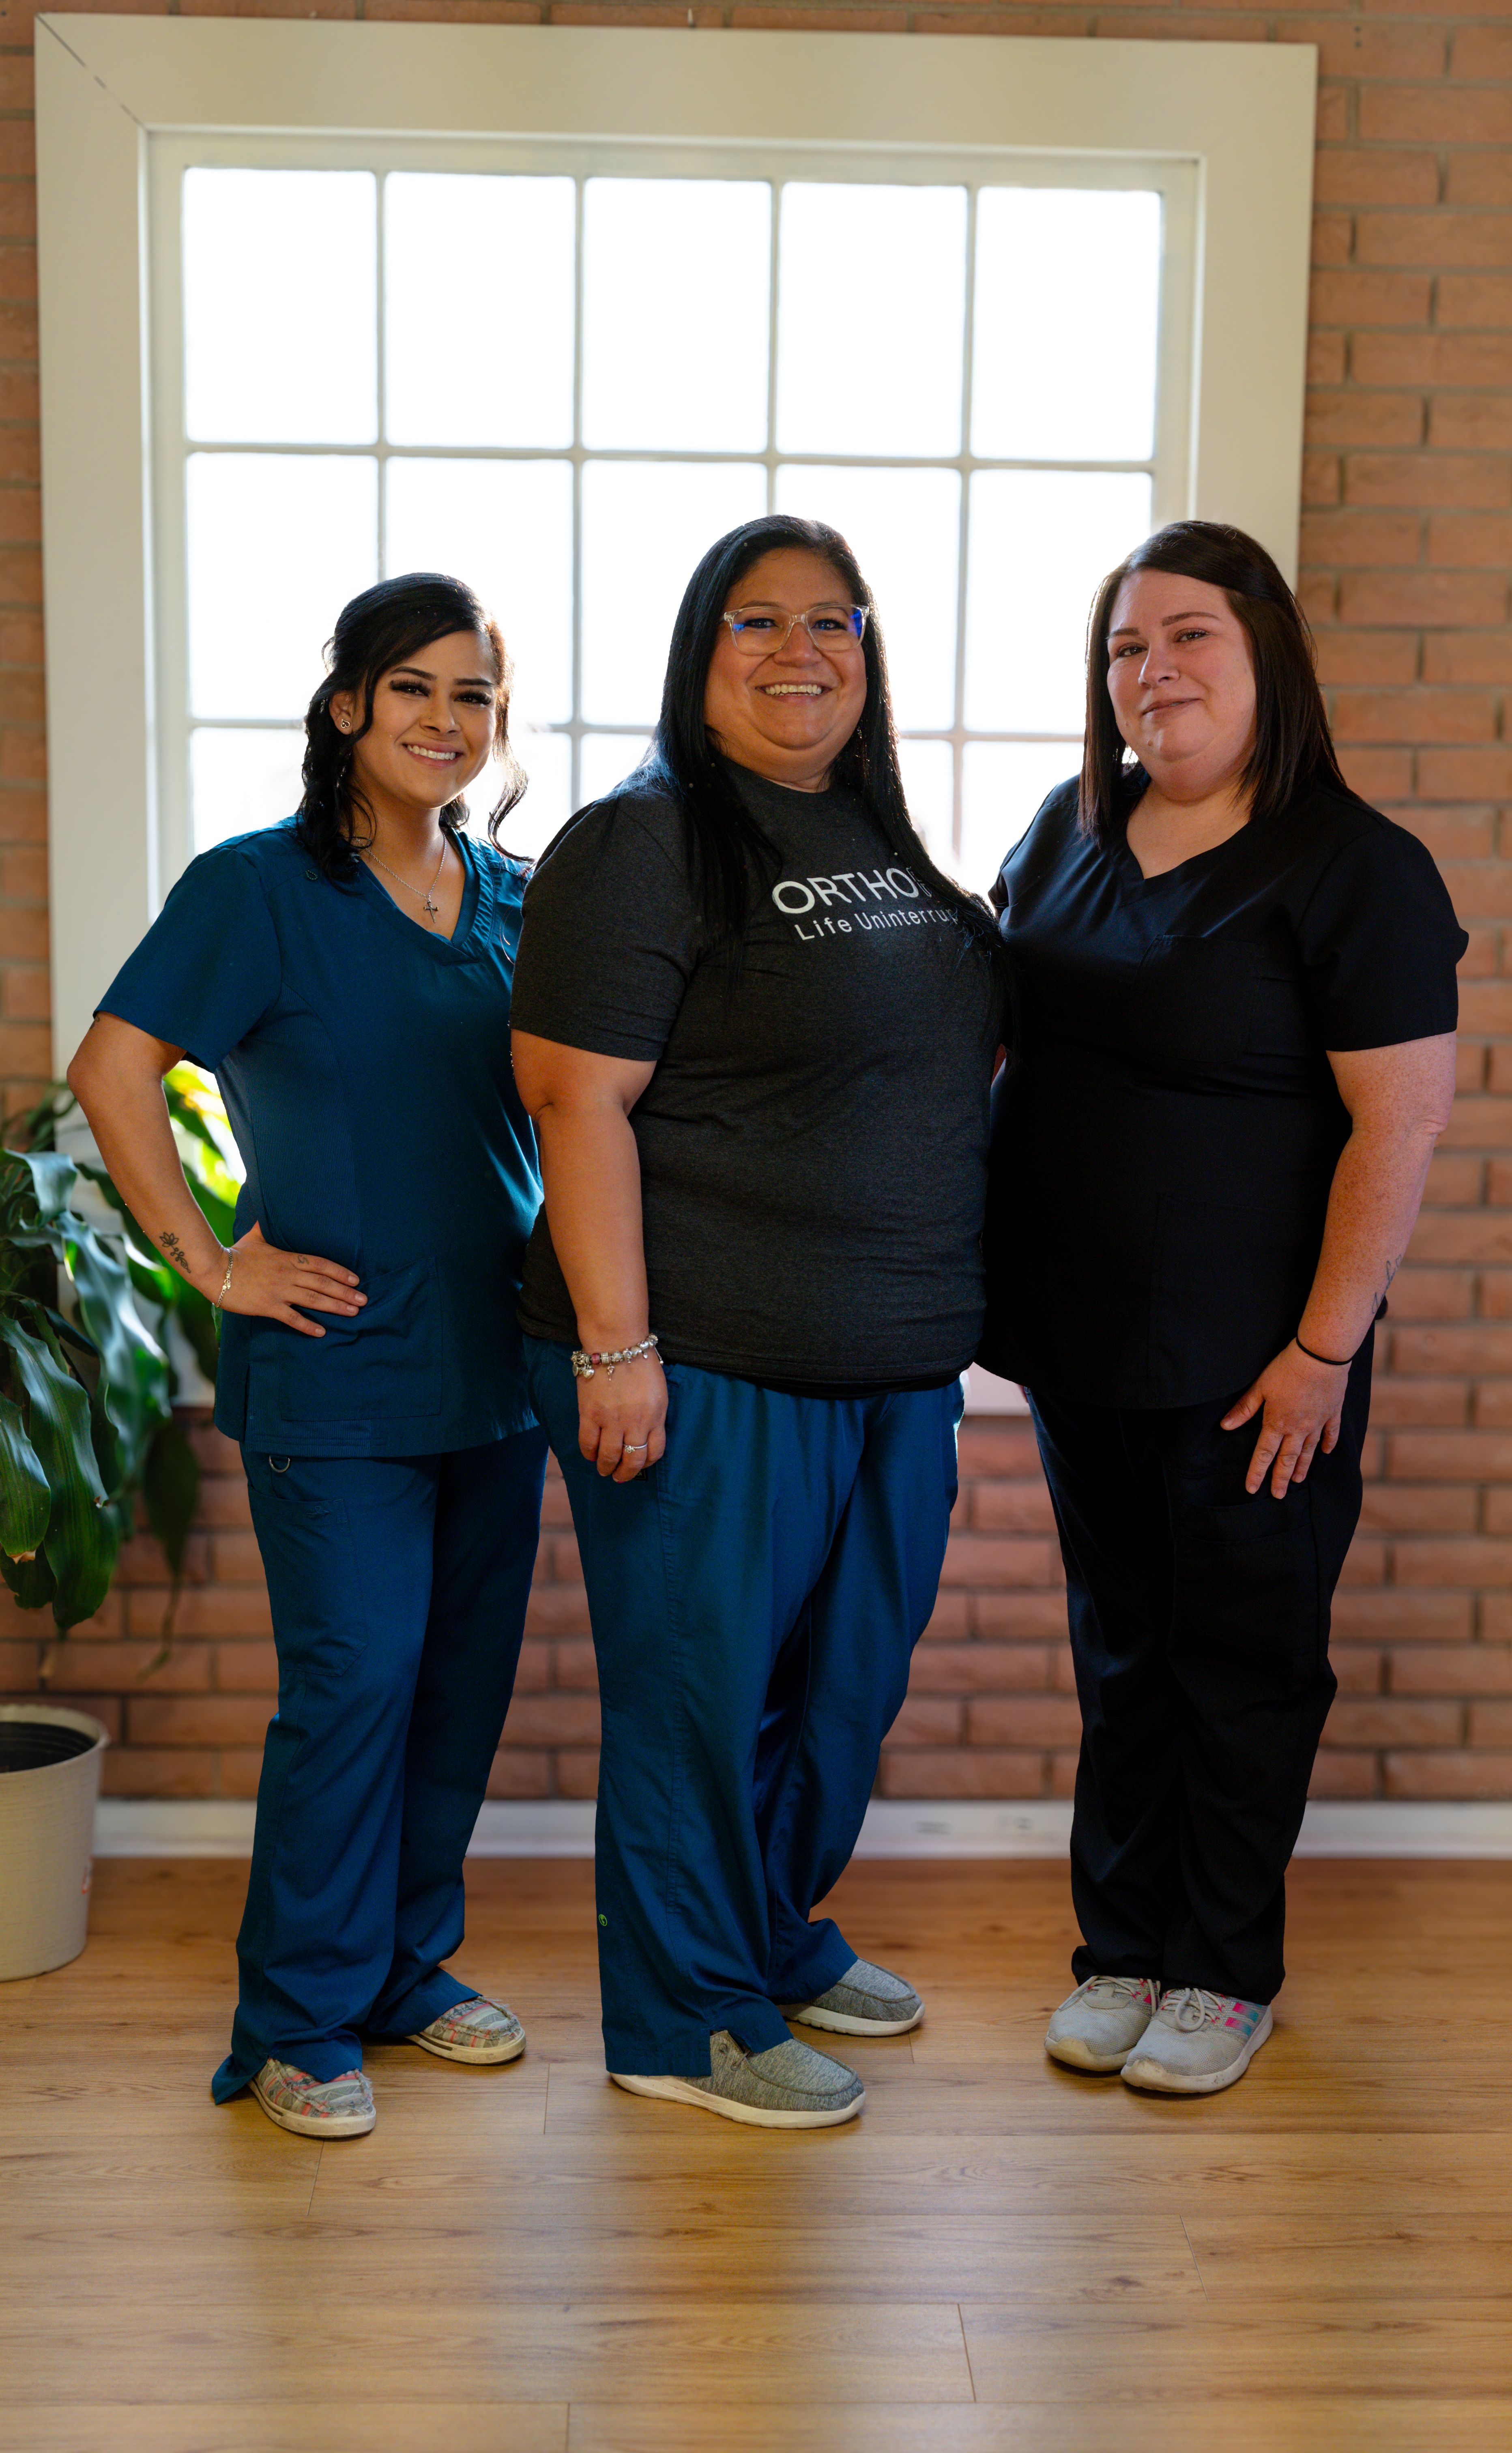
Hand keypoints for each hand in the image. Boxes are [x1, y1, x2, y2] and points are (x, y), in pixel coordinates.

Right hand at [209, 1222, 364, 1338]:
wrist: (214, 1270)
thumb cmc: (235, 1253)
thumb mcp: (255, 1236)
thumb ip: (267, 1226)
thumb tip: (268, 1210)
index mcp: (288, 1258)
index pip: (321, 1264)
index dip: (341, 1272)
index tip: (356, 1280)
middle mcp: (288, 1275)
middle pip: (323, 1283)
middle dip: (345, 1292)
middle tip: (363, 1300)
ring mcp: (279, 1291)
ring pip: (313, 1300)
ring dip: (335, 1307)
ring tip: (353, 1313)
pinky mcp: (268, 1306)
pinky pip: (292, 1318)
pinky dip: (308, 1325)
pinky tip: (322, 1332)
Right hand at [577, 1349, 667, 1482]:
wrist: (616, 1343)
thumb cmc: (640, 1362)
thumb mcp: (659, 1391)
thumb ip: (654, 1415)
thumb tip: (645, 1434)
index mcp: (656, 1416)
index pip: (654, 1451)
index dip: (647, 1462)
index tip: (641, 1463)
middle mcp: (635, 1422)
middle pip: (632, 1460)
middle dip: (626, 1473)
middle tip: (620, 1477)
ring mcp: (612, 1420)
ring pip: (609, 1456)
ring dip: (606, 1467)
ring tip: (604, 1469)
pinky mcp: (590, 1414)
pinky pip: (588, 1443)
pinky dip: (589, 1453)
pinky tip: (590, 1454)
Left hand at [1221, 1340, 1349, 1497]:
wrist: (1320, 1356)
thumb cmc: (1287, 1369)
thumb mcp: (1260, 1387)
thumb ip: (1244, 1408)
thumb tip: (1225, 1426)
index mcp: (1277, 1423)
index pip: (1264, 1454)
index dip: (1257, 1472)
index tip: (1252, 1489)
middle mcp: (1298, 1428)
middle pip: (1288, 1459)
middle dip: (1281, 1479)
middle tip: (1279, 1495)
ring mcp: (1317, 1422)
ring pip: (1308, 1450)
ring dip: (1302, 1466)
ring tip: (1298, 1480)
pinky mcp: (1332, 1412)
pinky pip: (1330, 1433)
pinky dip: (1327, 1444)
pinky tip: (1325, 1452)